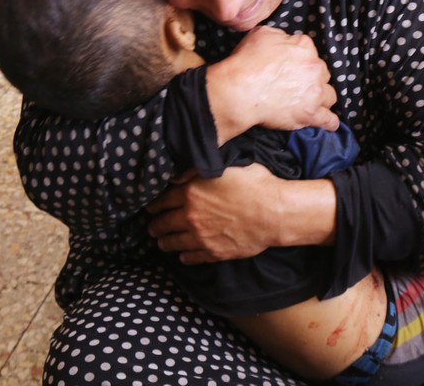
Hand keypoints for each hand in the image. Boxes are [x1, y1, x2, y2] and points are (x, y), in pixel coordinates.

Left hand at [146, 164, 282, 263]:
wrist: (274, 212)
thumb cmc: (254, 184)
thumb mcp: (224, 166)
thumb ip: (197, 169)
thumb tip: (178, 174)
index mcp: (190, 192)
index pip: (161, 200)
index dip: (153, 205)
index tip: (149, 208)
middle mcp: (190, 216)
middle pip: (163, 224)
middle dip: (155, 226)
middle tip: (151, 228)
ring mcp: (201, 237)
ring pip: (174, 243)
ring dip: (165, 243)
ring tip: (162, 243)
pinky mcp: (214, 252)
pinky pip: (192, 257)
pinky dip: (185, 257)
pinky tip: (183, 256)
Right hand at [207, 27, 339, 142]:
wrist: (241, 90)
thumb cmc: (247, 62)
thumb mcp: (261, 34)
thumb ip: (280, 36)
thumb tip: (285, 40)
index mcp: (304, 47)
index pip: (309, 50)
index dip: (300, 58)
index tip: (292, 65)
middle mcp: (314, 68)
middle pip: (321, 73)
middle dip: (312, 78)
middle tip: (298, 84)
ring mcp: (315, 92)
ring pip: (329, 95)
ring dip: (322, 98)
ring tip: (313, 103)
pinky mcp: (311, 113)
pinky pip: (328, 119)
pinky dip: (329, 121)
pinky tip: (329, 123)